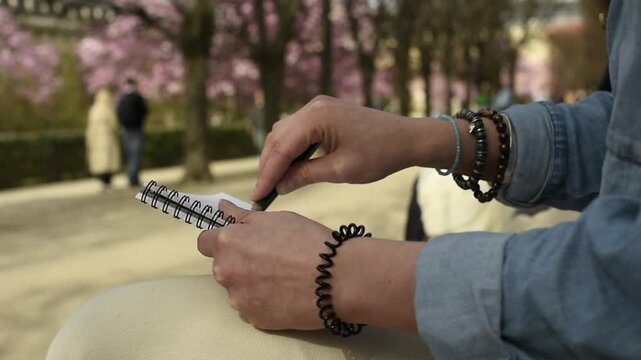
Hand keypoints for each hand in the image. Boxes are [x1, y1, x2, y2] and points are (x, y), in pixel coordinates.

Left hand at [197, 200, 331, 329]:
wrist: (334, 278)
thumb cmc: (307, 242)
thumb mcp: (275, 218)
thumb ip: (242, 216)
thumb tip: (223, 209)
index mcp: (227, 243)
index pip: (205, 242)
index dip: (221, 239)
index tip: (238, 240)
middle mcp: (225, 272)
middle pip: (222, 266)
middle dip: (239, 261)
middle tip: (270, 257)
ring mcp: (239, 299)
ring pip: (238, 288)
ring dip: (252, 283)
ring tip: (282, 276)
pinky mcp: (254, 319)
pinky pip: (253, 307)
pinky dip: (265, 300)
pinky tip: (286, 292)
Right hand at [251, 96, 425, 200]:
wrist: (408, 138)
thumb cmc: (380, 154)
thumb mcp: (341, 171)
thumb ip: (306, 176)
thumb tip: (279, 186)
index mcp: (317, 117)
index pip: (282, 148)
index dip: (267, 174)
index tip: (257, 195)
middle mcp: (314, 107)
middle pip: (278, 138)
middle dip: (269, 165)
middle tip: (263, 193)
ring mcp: (318, 107)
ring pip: (285, 133)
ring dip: (278, 158)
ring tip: (274, 184)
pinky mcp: (324, 113)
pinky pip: (298, 131)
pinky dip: (291, 150)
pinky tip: (290, 169)